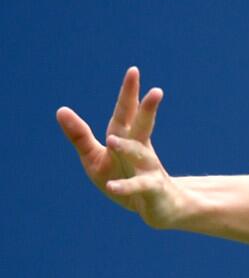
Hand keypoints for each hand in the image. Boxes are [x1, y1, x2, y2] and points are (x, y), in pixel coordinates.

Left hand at [57, 66, 186, 227]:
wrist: (159, 206)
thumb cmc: (124, 176)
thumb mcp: (95, 157)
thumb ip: (79, 135)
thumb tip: (60, 109)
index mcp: (126, 138)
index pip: (127, 112)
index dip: (129, 93)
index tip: (133, 71)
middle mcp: (140, 149)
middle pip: (142, 126)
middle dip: (147, 110)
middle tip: (156, 91)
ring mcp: (148, 168)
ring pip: (140, 155)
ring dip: (127, 148)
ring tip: (112, 140)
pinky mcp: (151, 189)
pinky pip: (138, 187)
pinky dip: (126, 186)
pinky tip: (112, 187)